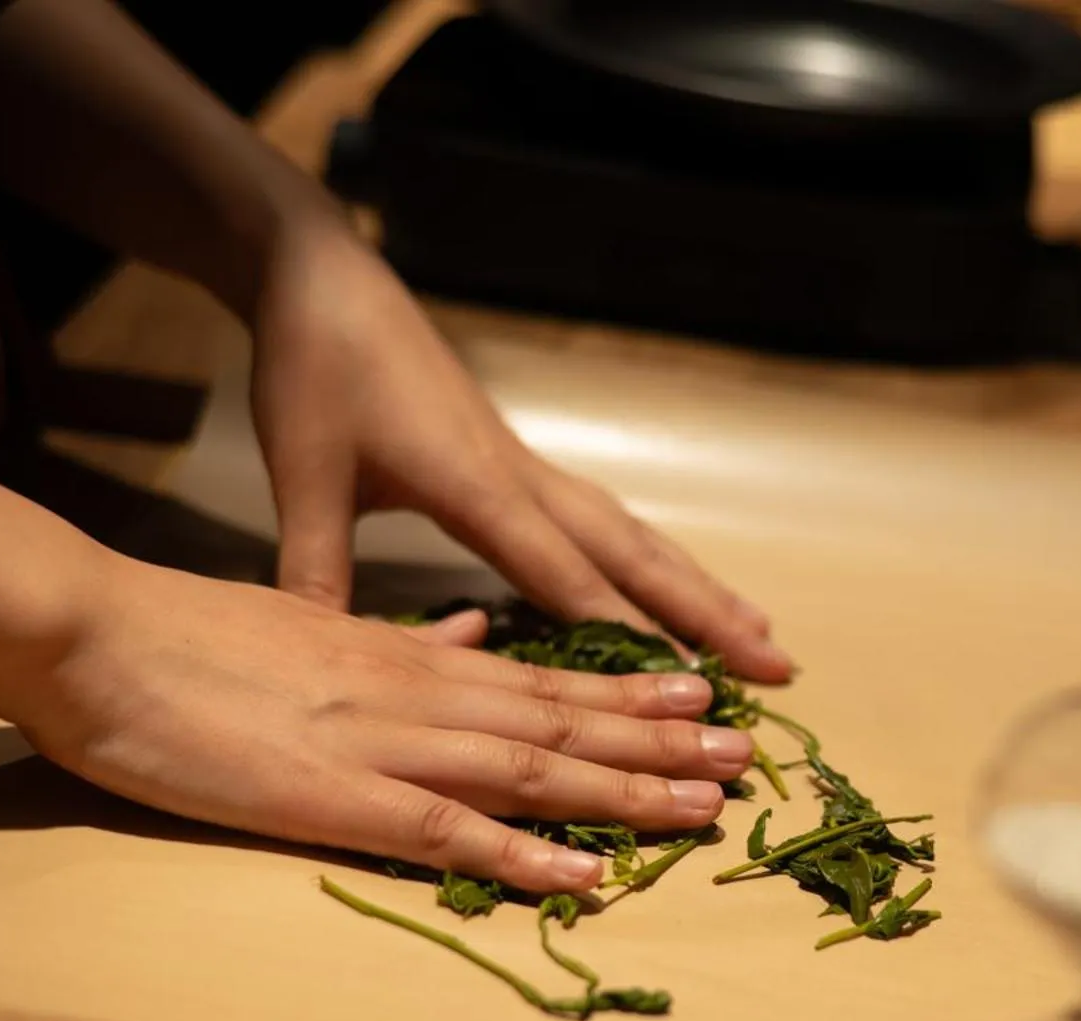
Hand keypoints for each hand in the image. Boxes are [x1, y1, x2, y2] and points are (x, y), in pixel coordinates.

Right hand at [22, 560, 757, 893]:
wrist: (96, 633)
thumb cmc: (190, 635)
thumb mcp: (313, 617)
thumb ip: (403, 635)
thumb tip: (471, 630)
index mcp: (409, 657)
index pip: (541, 679)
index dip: (627, 699)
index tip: (699, 706)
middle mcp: (417, 694)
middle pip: (562, 722)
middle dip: (660, 745)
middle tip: (744, 760)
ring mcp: (382, 745)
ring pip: (530, 769)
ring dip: (624, 792)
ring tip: (706, 810)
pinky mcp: (334, 797)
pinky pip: (446, 832)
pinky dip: (521, 855)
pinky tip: (584, 876)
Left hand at [246, 225, 793, 682]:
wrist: (325, 277)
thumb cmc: (315, 368)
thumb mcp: (301, 473)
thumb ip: (316, 569)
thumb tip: (327, 663)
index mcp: (476, 485)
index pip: (565, 574)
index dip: (627, 632)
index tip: (687, 684)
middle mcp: (521, 477)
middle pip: (633, 555)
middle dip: (707, 614)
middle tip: (779, 666)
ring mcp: (526, 466)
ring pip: (632, 535)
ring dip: (698, 587)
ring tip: (761, 632)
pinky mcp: (515, 459)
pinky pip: (605, 520)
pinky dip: (652, 560)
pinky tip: (671, 582)